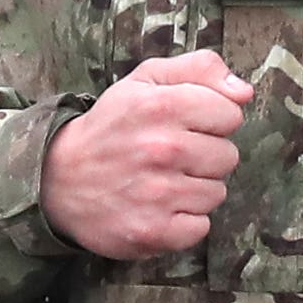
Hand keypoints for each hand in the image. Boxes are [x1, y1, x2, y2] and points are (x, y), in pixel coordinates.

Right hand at [41, 51, 246, 262]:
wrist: (58, 179)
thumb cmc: (111, 127)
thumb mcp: (146, 80)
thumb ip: (200, 70)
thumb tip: (244, 92)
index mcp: (162, 105)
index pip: (231, 114)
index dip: (213, 119)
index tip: (187, 125)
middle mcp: (163, 148)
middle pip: (228, 156)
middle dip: (206, 156)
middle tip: (171, 157)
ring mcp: (159, 194)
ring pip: (216, 193)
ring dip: (195, 190)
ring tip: (163, 183)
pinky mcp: (154, 231)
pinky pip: (201, 227)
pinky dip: (185, 222)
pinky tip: (160, 208)